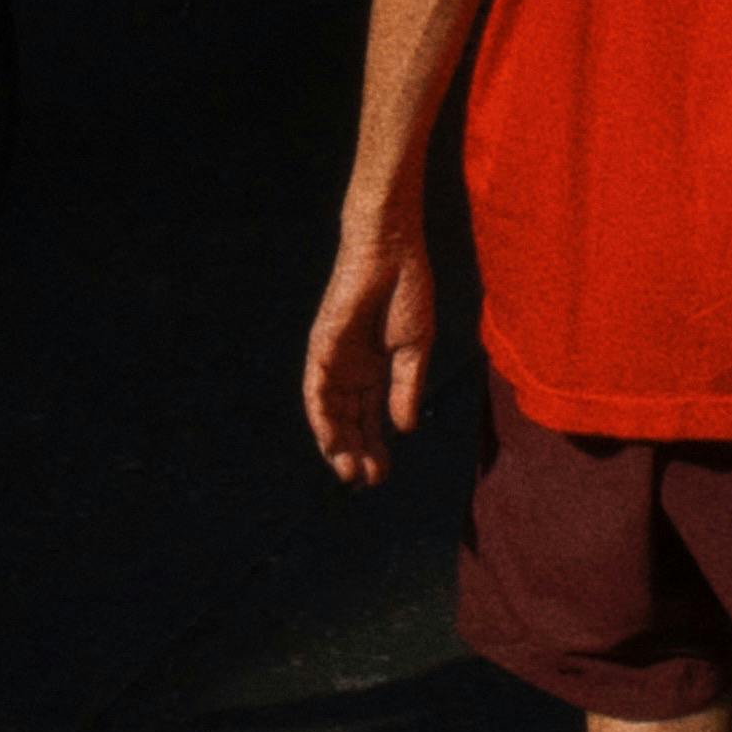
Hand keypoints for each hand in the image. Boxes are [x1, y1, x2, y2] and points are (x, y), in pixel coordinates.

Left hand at [299, 201, 444, 486]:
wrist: (392, 249)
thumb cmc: (407, 290)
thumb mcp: (414, 348)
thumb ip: (406, 387)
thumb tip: (404, 429)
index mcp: (375, 368)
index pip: (371, 417)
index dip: (376, 446)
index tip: (383, 474)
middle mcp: (351, 369)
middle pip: (349, 421)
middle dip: (358, 452)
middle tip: (368, 481)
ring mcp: (334, 359)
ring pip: (331, 413)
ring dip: (338, 444)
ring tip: (350, 473)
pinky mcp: (322, 347)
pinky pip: (316, 390)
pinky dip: (322, 418)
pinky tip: (333, 442)